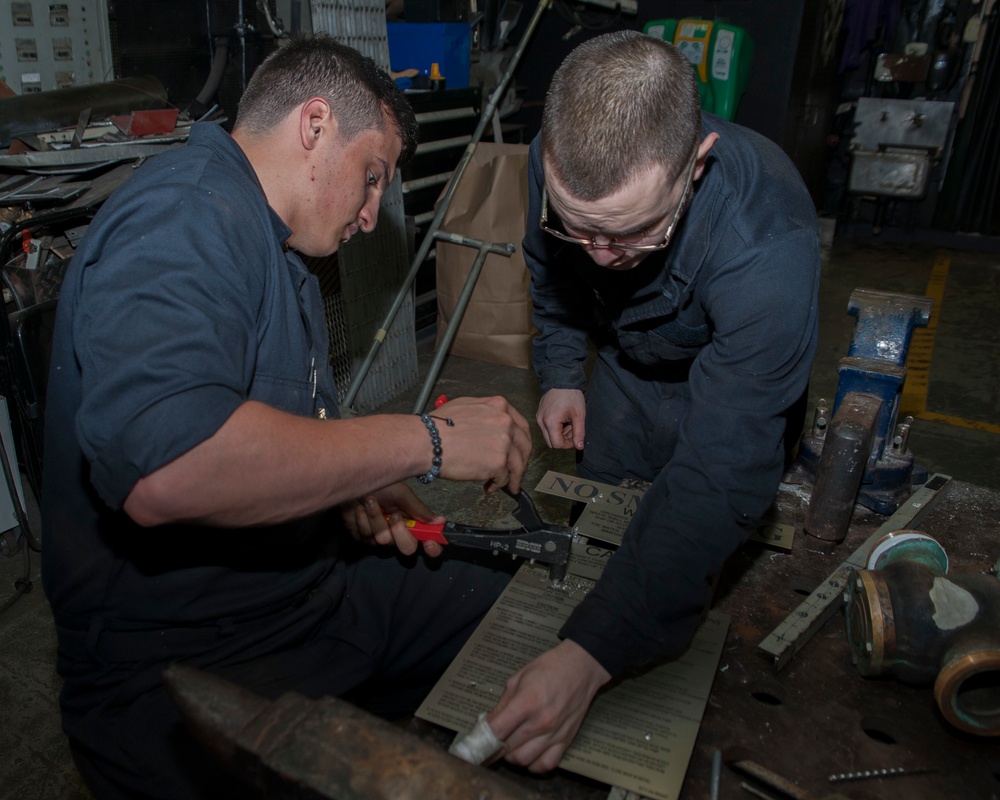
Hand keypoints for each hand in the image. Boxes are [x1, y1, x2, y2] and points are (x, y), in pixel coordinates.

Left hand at [340, 482, 443, 556]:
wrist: (353, 481)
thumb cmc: (381, 486)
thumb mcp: (403, 494)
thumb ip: (420, 510)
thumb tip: (441, 521)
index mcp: (412, 523)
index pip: (428, 543)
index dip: (432, 548)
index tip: (429, 543)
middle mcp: (398, 535)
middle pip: (407, 549)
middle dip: (400, 531)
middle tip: (394, 515)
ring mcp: (379, 539)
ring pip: (383, 540)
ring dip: (376, 517)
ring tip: (370, 500)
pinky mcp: (361, 539)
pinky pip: (365, 537)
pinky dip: (362, 519)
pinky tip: (359, 508)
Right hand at [432, 396, 532, 493]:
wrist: (426, 441)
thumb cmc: (437, 426)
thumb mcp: (465, 406)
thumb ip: (485, 414)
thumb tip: (490, 427)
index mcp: (499, 406)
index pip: (520, 425)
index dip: (521, 442)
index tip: (519, 451)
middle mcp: (505, 422)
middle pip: (524, 446)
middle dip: (522, 462)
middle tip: (516, 472)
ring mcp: (504, 443)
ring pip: (517, 465)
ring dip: (513, 478)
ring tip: (507, 486)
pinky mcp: (498, 463)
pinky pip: (504, 478)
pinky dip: (498, 485)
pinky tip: (490, 487)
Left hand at [486, 639, 610, 771]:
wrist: (581, 667)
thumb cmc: (549, 668)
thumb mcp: (518, 678)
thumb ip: (502, 703)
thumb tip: (488, 723)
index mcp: (527, 702)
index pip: (497, 731)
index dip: (482, 737)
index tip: (477, 738)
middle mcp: (541, 722)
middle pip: (508, 749)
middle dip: (495, 746)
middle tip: (493, 739)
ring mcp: (554, 734)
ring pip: (524, 761)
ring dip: (512, 756)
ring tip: (510, 745)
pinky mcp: (566, 741)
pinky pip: (546, 765)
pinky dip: (534, 765)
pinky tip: (529, 753)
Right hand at [536, 389, 585, 449]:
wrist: (561, 377)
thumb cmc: (571, 395)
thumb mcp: (579, 415)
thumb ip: (579, 432)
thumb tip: (579, 447)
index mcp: (550, 422)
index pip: (557, 444)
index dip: (568, 444)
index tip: (576, 436)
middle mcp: (541, 421)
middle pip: (551, 442)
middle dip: (564, 440)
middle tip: (574, 429)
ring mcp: (539, 417)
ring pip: (548, 435)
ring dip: (560, 434)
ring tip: (569, 423)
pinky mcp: (539, 414)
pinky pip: (546, 427)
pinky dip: (555, 427)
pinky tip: (564, 419)